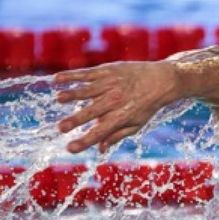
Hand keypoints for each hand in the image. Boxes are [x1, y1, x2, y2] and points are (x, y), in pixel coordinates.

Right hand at [55, 61, 179, 152]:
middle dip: (75, 120)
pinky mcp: (107, 70)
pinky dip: (71, 76)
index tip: (70, 148)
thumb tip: (100, 149)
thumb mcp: (136, 124)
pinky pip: (86, 73)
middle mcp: (114, 101)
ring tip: (58, 100)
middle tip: (60, 128)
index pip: (100, 132)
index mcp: (121, 117)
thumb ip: (117, 135)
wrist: (162, 79)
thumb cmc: (147, 105)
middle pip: (91, 112)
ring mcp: (110, 84)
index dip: (85, 141)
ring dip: (72, 94)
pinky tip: (57, 79)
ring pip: (87, 90)